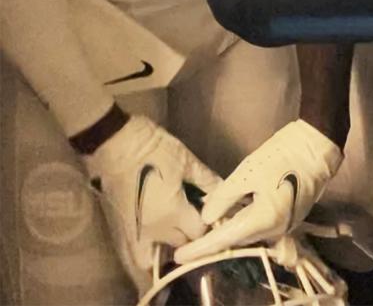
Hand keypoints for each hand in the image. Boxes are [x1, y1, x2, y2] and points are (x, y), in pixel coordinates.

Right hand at [84, 115, 219, 290]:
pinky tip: (155, 242)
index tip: (210, 213)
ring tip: (174, 233)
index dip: (207, 223)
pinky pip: (135, 255)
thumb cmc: (155, 149)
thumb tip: (224, 190)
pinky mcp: (122, 230)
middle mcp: (155, 230)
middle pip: (181, 245)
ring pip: (156, 258)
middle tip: (194, 218)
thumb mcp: (186, 161)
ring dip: (168, 250)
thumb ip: (207, 180)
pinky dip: (147, 255)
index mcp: (173, 213)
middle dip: (190, 234)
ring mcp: (135, 233)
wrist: (117, 144)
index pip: (198, 232)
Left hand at [174, 119, 342, 263]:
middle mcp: (274, 231)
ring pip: (248, 233)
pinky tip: (229, 216)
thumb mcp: (246, 172)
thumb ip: (224, 197)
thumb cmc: (281, 155)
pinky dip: (242, 223)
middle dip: (212, 241)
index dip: (200, 248)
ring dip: (228, 231)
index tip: (179, 256)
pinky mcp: (288, 216)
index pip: (224, 239)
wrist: (316, 146)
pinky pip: (259, 226)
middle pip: (237, 240)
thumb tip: (206, 217)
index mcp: (263, 221)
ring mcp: (284, 226)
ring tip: (206, 229)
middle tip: (188, 243)